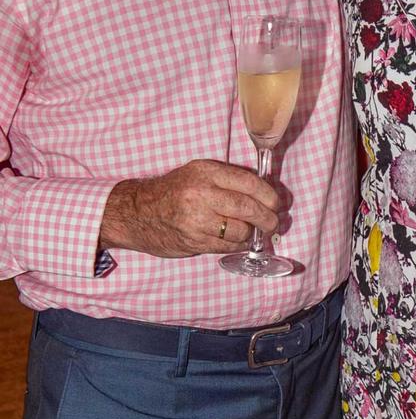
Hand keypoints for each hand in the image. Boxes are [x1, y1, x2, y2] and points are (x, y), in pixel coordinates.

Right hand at [99, 159, 279, 257]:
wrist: (137, 212)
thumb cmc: (173, 190)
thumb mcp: (198, 172)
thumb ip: (227, 179)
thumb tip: (262, 192)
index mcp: (206, 172)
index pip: (249, 183)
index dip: (268, 195)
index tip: (276, 202)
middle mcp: (202, 194)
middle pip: (248, 208)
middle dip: (267, 218)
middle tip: (274, 222)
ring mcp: (197, 220)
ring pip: (239, 230)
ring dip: (251, 234)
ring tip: (252, 232)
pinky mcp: (194, 241)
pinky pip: (226, 246)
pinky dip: (237, 245)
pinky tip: (237, 240)